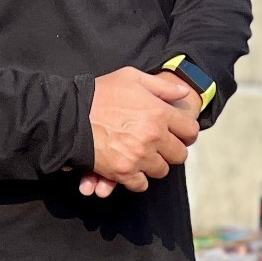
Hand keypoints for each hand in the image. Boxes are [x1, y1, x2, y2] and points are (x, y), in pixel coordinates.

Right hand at [88, 67, 199, 193]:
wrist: (71, 114)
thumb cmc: (102, 92)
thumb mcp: (132, 78)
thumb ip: (162, 87)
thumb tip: (183, 93)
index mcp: (159, 112)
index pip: (190, 130)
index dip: (187, 133)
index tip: (180, 134)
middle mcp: (153, 136)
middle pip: (179, 155)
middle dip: (172, 150)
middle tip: (161, 146)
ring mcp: (139, 156)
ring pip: (162, 170)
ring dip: (155, 164)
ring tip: (144, 155)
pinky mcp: (123, 171)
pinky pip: (141, 184)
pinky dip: (138, 179)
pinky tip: (132, 167)